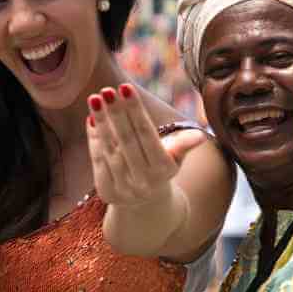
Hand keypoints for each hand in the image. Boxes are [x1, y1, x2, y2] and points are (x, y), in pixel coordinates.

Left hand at [89, 84, 206, 210]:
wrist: (145, 204)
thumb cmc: (162, 169)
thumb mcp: (176, 158)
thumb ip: (183, 145)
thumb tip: (200, 136)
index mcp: (163, 169)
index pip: (146, 134)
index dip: (134, 111)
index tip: (125, 87)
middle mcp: (143, 180)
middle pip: (126, 141)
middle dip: (116, 114)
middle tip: (106, 90)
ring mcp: (123, 187)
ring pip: (109, 149)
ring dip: (102, 122)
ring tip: (95, 98)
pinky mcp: (106, 190)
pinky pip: (98, 159)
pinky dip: (94, 138)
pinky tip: (92, 117)